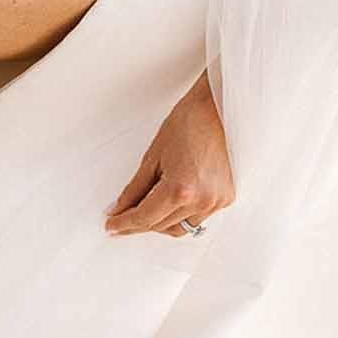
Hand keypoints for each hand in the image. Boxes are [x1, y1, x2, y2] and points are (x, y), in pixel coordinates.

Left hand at [103, 73, 234, 238]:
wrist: (218, 108)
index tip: (111, 225)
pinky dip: (180, 215)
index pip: (145, 218)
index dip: (124, 223)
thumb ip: (134, 189)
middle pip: (161, 226)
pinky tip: (168, 204)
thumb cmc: (187, 124)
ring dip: (160, 223)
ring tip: (144, 210)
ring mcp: (216, 202)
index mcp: (180, 190)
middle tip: (121, 218)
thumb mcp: (152, 157)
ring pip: (180, 228)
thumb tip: (118, 208)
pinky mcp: (226, 199)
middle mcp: (201, 202)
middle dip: (138, 224)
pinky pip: (197, 218)